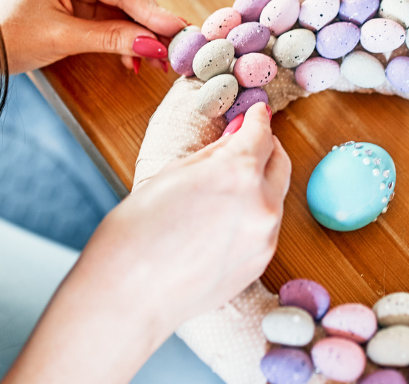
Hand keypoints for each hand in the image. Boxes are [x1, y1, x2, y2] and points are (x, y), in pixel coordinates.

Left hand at [0, 0, 185, 72]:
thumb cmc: (4, 36)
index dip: (154, 13)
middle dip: (150, 25)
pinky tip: (133, 56)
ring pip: (121, 3)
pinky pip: (108, 10)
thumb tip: (153, 46)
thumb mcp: (62, 38)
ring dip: (138, 33)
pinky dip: (121, 33)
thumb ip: (111, 39)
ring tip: (157, 62)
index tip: (179, 32)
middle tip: (175, 51)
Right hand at [3, 104, 289, 383]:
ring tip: (229, 183)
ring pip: (275, 197)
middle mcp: (261, 204)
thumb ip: (215, 153)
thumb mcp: (173, 174)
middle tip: (248, 141)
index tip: (257, 113)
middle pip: (280, 163)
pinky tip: (225, 218)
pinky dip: (255, 214)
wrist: (129, 295)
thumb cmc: (137, 232)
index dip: (258, 119)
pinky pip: (266, 228)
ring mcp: (265, 239)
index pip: (261, 134)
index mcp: (238, 172)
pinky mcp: (259, 264)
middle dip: (267, 147)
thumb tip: (238, 137)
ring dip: (262, 182)